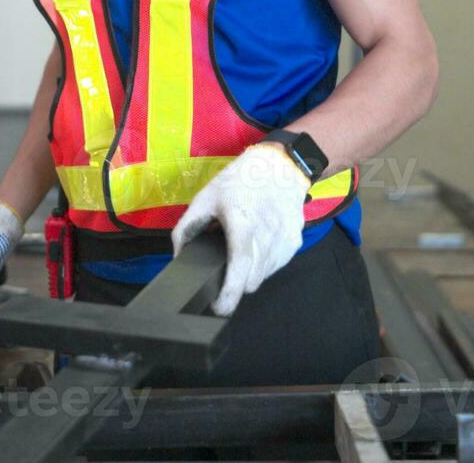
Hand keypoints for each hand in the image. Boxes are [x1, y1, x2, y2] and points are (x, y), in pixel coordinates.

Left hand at [171, 144, 310, 315]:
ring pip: (264, 275)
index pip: (239, 271)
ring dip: (252, 272)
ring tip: (243, 249)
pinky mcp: (295, 242)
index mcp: (243, 226)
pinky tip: (258, 243)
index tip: (218, 308)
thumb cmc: (241, 180)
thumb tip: (178, 256)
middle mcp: (267, 237)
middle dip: (237, 283)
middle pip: (251, 281)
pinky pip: (276, 264)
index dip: (228, 295)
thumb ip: (188, 228)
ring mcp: (284, 241)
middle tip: (225, 271)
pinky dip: (265, 262)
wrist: (282, 166)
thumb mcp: (206, 198)